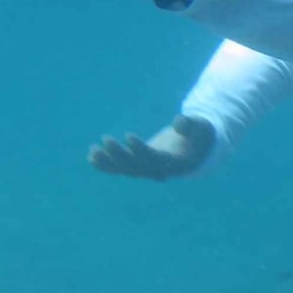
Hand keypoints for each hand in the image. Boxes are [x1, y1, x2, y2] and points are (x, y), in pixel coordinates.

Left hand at [88, 115, 215, 181]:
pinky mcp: (141, 165)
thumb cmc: (200, 134)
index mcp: (176, 162)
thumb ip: (191, 124)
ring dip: (109, 162)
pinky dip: (107, 166)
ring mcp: (150, 170)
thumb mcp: (201, 126)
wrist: (197, 147)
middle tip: (105, 139)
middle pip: (138, 166)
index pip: (155, 158)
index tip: (128, 136)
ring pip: (127, 170)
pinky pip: (123, 169)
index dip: (140, 149)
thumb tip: (178, 122)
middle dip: (120, 155)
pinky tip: (91, 158)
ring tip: (92, 151)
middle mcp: (161, 170)